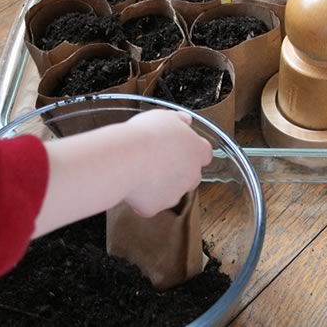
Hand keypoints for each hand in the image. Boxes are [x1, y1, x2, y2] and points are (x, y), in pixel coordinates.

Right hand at [36, 110, 211, 237]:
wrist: (125, 158)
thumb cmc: (141, 133)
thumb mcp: (159, 117)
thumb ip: (174, 121)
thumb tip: (183, 119)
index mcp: (195, 150)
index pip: (202, 153)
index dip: (187, 153)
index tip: (173, 153)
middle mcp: (190, 174)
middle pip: (185, 174)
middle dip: (169, 170)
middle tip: (147, 162)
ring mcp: (173, 194)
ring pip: (164, 190)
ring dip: (152, 184)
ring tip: (131, 172)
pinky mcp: (155, 208)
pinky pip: (146, 204)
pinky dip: (137, 198)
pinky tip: (123, 187)